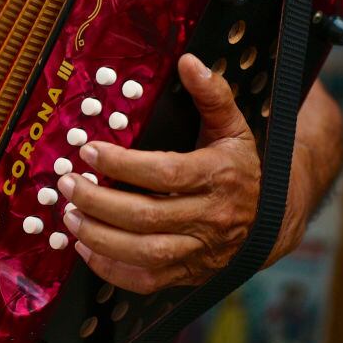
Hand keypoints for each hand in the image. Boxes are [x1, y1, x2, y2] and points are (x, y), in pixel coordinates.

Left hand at [57, 53, 275, 293]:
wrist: (274, 220)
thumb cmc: (242, 167)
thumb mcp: (233, 127)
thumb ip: (212, 94)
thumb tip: (189, 61)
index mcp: (218, 176)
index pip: (164, 173)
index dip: (122, 164)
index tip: (88, 151)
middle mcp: (209, 217)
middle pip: (146, 216)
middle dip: (98, 202)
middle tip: (68, 184)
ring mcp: (199, 250)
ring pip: (144, 253)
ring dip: (99, 237)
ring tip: (68, 216)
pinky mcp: (189, 273)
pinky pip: (147, 281)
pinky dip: (112, 271)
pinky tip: (85, 249)